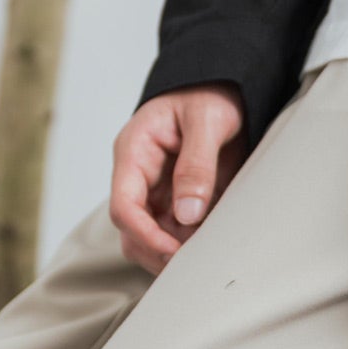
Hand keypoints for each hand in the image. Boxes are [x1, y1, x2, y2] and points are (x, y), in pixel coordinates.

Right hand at [109, 84, 246, 273]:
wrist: (224, 87)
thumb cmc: (209, 94)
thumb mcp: (207, 121)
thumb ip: (197, 165)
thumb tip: (188, 213)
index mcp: (135, 152)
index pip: (123, 206)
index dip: (145, 235)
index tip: (174, 251)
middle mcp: (139, 177)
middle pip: (132, 232)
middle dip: (159, 252)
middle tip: (198, 261)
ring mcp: (157, 192)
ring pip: (152, 240)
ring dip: (177, 253)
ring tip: (211, 250)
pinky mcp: (177, 202)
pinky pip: (177, 235)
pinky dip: (192, 245)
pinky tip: (214, 243)